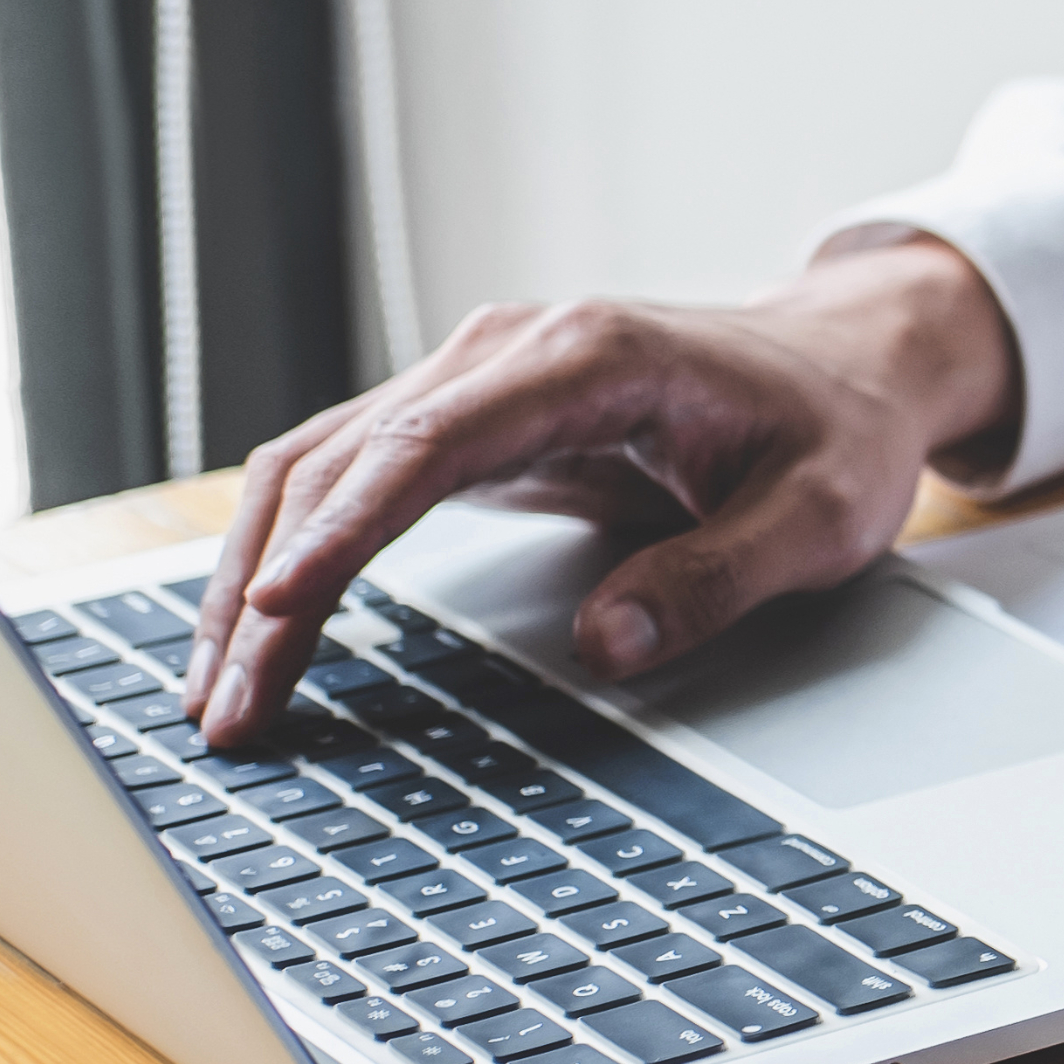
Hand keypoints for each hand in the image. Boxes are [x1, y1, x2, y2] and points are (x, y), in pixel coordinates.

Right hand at [178, 237, 1020, 748]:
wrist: (845, 364)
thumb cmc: (834, 431)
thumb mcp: (820, 516)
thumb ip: (720, 576)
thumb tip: (608, 642)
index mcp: (588, 359)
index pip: (428, 446)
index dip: (344, 532)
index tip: (278, 610)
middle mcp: (508, 354)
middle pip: (343, 463)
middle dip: (269, 588)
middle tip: (229, 710)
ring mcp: (474, 382)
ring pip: (318, 469)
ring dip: (255, 576)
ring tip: (218, 697)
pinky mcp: (464, 424)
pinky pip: (346, 481)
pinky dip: (291, 553)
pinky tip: (257, 631)